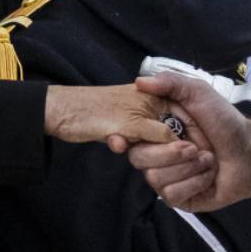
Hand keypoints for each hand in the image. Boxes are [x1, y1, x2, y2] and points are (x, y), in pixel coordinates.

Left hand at [44, 83, 180, 153]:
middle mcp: (150, 106)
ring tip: (116, 139)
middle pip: (169, 133)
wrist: (61, 113)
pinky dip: (124, 145)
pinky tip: (111, 141)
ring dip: (137, 147)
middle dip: (157, 145)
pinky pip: (134, 143)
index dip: (187, 138)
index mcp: (156, 96)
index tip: (190, 155)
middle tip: (139, 145)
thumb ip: (161, 134)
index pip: (183, 119)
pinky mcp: (124, 129)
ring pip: (151, 142)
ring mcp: (137, 118)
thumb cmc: (95, 111)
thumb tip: (185, 147)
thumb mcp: (133, 124)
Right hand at [125, 71, 250, 211]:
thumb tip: (140, 81)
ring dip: (188, 167)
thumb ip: (170, 82)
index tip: (129, 139)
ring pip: (156, 179)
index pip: (129, 137)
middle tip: (194, 147)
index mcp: (157, 132)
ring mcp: (168, 178)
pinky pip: (173, 194)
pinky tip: (209, 174)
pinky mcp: (181, 198)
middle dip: (169, 153)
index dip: (127, 138)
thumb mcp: (198, 93)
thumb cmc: (225, 120)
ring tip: (208, 159)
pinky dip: (195, 182)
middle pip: (139, 160)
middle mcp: (158, 156)